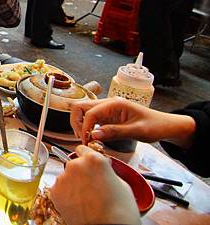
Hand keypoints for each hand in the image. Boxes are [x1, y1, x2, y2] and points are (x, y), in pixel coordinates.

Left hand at [50, 145, 140, 224]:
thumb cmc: (119, 210)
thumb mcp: (121, 183)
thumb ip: (107, 170)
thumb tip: (102, 168)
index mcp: (93, 159)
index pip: (82, 149)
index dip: (86, 157)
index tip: (87, 164)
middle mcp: (75, 165)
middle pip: (74, 164)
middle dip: (80, 173)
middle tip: (90, 187)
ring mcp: (63, 178)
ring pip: (66, 177)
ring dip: (72, 184)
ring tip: (85, 199)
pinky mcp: (54, 192)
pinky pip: (59, 189)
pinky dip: (65, 195)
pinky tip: (77, 204)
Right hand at [70, 98, 195, 147]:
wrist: (166, 126)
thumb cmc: (155, 126)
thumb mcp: (137, 131)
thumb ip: (115, 132)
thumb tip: (93, 135)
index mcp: (115, 103)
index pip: (89, 112)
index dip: (85, 127)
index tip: (88, 141)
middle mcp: (108, 104)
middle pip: (80, 107)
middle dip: (77, 123)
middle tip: (83, 139)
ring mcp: (107, 110)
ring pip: (83, 112)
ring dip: (81, 125)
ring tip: (87, 140)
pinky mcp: (107, 117)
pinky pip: (91, 119)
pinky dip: (87, 128)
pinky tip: (93, 138)